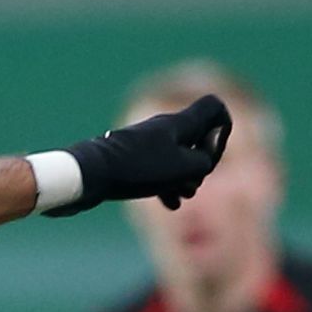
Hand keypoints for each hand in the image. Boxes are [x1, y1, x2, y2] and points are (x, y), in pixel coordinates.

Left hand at [51, 95, 231, 213]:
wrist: (88, 176)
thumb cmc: (137, 169)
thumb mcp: (183, 168)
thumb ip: (205, 160)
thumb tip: (205, 160)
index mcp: (179, 123)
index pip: (215, 108)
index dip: (223, 131)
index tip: (211, 155)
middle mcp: (164, 128)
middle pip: (197, 137)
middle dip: (202, 162)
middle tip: (191, 183)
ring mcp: (147, 144)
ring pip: (179, 157)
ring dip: (186, 177)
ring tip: (180, 196)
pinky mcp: (133, 160)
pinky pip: (160, 170)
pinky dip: (167, 184)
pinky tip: (168, 203)